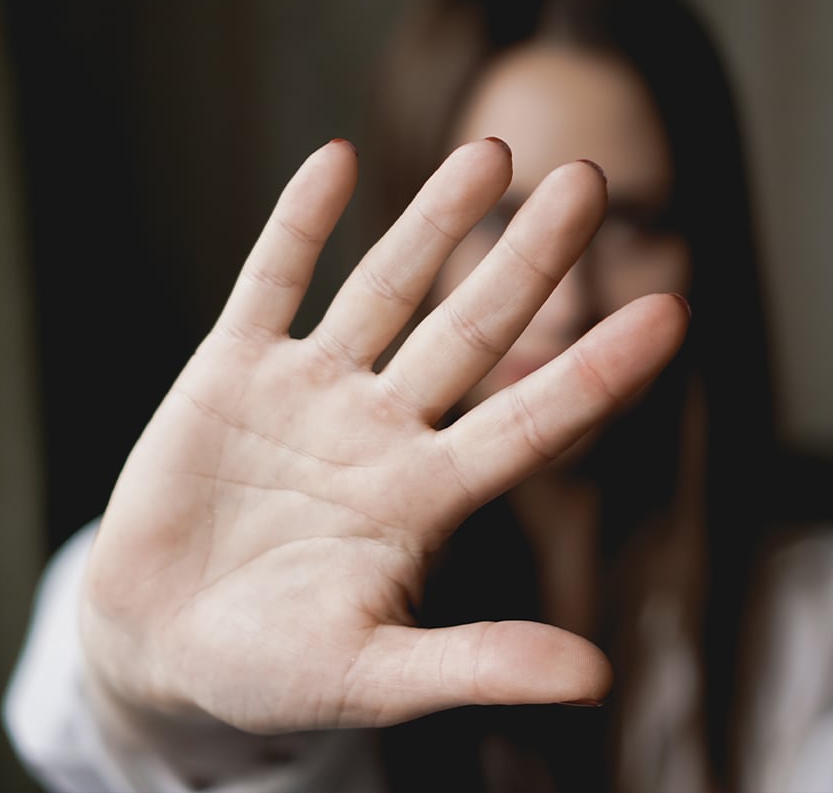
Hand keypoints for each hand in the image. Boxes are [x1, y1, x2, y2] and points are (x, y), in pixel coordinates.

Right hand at [79, 137, 688, 734]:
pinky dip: (298, 225)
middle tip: (589, 182)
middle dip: (529, 261)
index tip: (669, 311)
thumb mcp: (372, 677)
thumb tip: (600, 679)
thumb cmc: (272, 673)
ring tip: (490, 152)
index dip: (597, 372)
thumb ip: (478, 666)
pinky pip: (270, 283)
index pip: (532, 424)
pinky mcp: (232, 372)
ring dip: (433, 221)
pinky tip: (334, 160)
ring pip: (386, 289)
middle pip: (472, 331)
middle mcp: (383, 430)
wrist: (163, 648)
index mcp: (426, 497)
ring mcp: (311, 392)